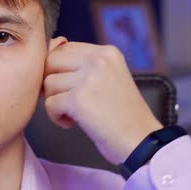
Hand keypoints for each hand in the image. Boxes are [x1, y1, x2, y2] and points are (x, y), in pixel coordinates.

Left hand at [42, 37, 162, 164]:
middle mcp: (99, 60)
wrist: (142, 141)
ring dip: (55, 101)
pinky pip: (49, 104)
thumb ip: (83, 64)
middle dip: (52, 83)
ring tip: (74, 114)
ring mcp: (88, 79)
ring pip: (48, 83)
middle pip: (51, 61)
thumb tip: (51, 47)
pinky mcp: (79, 100)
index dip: (57, 69)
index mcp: (107, 52)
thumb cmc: (123, 115)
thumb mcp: (109, 77)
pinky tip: (72, 123)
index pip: (64, 48)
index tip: (67, 87)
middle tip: (65, 100)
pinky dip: (55, 117)